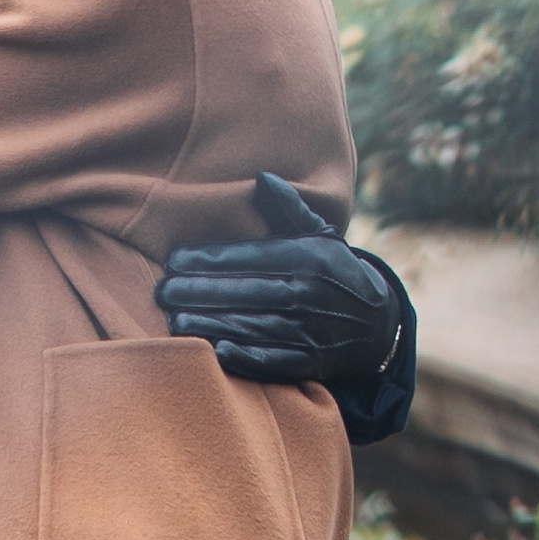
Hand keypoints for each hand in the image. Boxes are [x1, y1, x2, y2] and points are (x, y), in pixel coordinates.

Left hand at [155, 168, 408, 388]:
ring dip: (209, 323)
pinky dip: (245, 357)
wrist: (377, 324)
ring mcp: (311, 331)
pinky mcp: (311, 362)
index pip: (249, 256)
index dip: (208, 258)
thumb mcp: (320, 235)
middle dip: (197, 291)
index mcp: (308, 257)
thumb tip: (261, 177)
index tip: (173, 259)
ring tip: (173, 319)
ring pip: (252, 326)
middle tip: (161, 290)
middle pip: (244, 291)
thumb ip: (288, 209)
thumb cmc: (333, 272)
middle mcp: (309, 293)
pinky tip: (215, 349)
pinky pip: (273, 360)